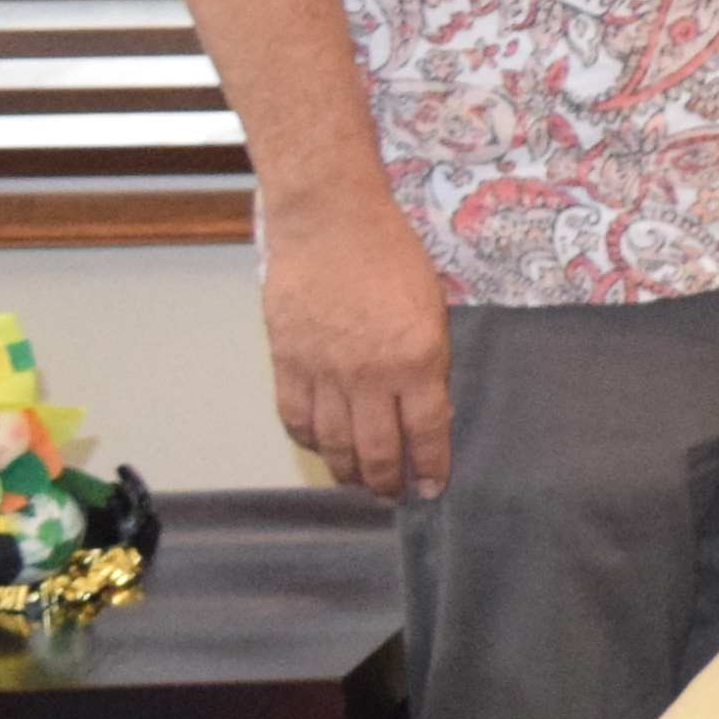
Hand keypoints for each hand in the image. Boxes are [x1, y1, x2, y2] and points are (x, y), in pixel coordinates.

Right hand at [266, 196, 453, 498]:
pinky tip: (321, 448)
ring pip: (333, 442)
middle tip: (392, 495)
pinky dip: (309, 440)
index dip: (430, 468)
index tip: (432, 489)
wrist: (330, 223)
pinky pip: (295, 417)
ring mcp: (323, 370)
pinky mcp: (286, 360)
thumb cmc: (392, 257)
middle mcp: (370, 374)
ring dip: (347, 470)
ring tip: (357, 482)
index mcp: (418, 360)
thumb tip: (427, 411)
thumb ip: (429, 364)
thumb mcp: (433, 311)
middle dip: (387, 481)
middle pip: (377, 449)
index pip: (427, 433)